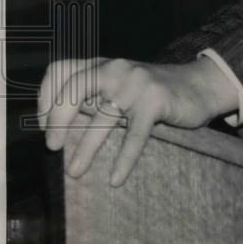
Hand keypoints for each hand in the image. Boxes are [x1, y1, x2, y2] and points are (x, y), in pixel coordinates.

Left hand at [38, 56, 238, 185]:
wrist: (198, 87)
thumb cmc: (150, 94)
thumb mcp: (117, 88)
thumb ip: (90, 97)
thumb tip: (52, 124)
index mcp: (100, 64)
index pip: (60, 71)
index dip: (45, 98)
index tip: (44, 126)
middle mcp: (115, 68)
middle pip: (74, 87)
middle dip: (58, 119)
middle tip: (52, 146)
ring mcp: (136, 83)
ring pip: (104, 117)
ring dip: (86, 148)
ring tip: (75, 172)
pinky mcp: (156, 101)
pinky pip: (135, 135)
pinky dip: (124, 160)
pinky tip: (115, 179)